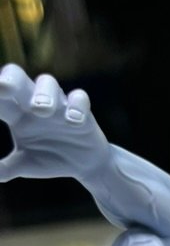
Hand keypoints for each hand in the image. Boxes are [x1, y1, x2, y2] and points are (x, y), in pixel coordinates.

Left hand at [0, 64, 108, 181]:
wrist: (85, 163)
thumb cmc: (50, 157)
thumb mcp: (25, 164)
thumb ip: (5, 168)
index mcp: (15, 113)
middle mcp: (33, 102)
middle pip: (18, 77)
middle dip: (10, 80)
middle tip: (2, 88)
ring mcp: (58, 103)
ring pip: (48, 83)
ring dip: (44, 94)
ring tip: (40, 110)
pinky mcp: (82, 110)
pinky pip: (80, 99)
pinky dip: (77, 107)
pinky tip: (73, 121)